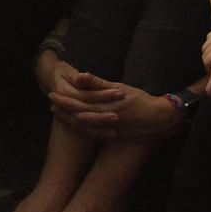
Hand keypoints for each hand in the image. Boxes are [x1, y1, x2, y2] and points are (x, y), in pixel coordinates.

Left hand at [49, 71, 181, 140]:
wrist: (159, 119)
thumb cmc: (140, 99)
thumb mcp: (119, 87)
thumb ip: (98, 83)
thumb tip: (80, 75)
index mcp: (106, 105)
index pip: (79, 102)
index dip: (65, 99)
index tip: (53, 93)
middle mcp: (105, 119)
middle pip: (78, 114)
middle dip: (63, 108)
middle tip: (51, 101)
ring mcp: (109, 129)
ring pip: (83, 126)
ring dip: (68, 119)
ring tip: (57, 112)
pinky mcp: (113, 136)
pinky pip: (93, 134)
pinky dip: (81, 129)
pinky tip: (74, 124)